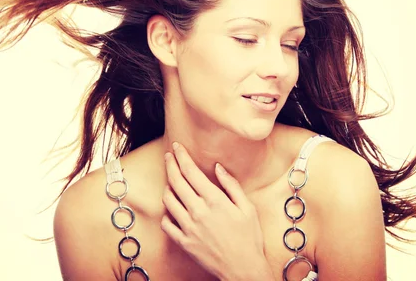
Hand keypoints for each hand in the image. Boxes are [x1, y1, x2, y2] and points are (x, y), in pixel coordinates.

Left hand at [161, 142, 272, 280]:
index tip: (177, 147)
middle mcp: (198, 211)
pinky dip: (166, 213)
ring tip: (171, 181)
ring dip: (168, 186)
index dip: (182, 157)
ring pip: (168, 200)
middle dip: (171, 164)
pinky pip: (166, 223)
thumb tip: (218, 167)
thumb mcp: (247, 208)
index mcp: (214, 200)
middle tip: (169, 156)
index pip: (191, 171)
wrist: (243, 270)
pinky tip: (171, 208)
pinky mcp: (183, 242)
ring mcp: (188, 227)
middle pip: (176, 181)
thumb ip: (231, 185)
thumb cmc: (250, 239)